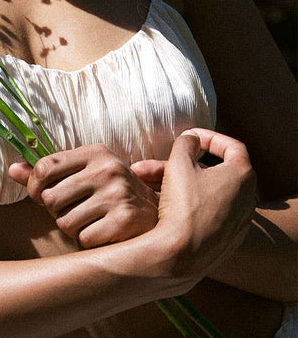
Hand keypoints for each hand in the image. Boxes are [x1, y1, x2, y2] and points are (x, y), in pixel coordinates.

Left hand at [8, 144, 158, 247]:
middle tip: (72, 210)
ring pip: (65, 222)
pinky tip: (102, 233)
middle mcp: (107, 169)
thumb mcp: (82, 173)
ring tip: (89, 220)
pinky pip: (84, 239)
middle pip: (51, 198)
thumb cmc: (109, 192)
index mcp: (94, 152)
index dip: (34, 186)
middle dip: (56, 210)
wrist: (158, 213)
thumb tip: (11, 170)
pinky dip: (88, 241)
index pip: (45, 167)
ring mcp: (118, 194)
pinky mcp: (125, 221)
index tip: (40, 196)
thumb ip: (46, 172)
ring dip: (72, 228)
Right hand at [153, 129, 256, 282]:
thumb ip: (186, 143)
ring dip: (179, 184)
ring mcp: (238, 221)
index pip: (232, 146)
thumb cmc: (184, 204)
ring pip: (205, 192)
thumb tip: (191, 139)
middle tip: (161, 163)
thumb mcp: (179, 163)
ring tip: (146, 183)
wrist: (183, 256)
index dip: (209, 137)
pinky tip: (163, 204)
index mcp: (242, 176)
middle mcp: (247, 198)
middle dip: (181, 165)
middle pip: (213, 172)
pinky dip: (188, 203)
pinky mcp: (227, 239)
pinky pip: (208, 213)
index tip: (190, 137)